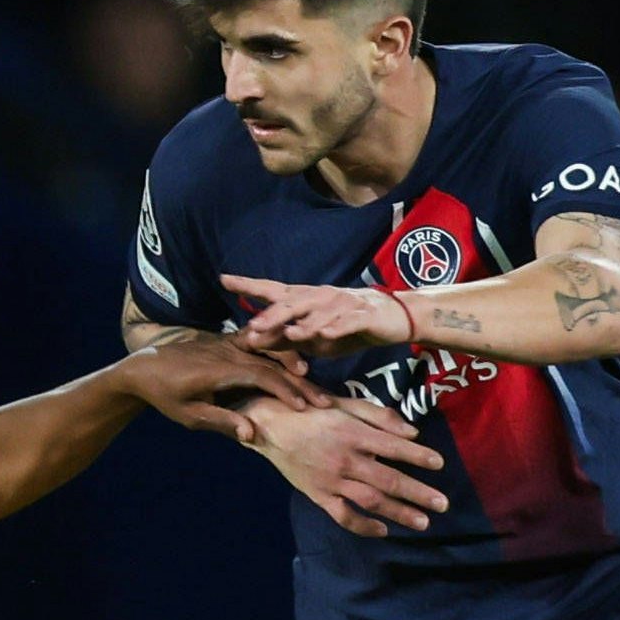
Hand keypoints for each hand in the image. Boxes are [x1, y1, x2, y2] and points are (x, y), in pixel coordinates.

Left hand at [120, 330, 328, 440]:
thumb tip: (252, 434)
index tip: (304, 408)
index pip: (262, 377)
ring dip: (292, 363)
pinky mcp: (227, 341)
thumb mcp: (189, 415)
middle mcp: (228, 351)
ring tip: (312, 378)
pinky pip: (258, 342)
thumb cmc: (166, 395)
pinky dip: (277, 350)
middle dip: (299, 382)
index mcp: (219, 370)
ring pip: (268, 350)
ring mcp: (228, 343)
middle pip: (272, 364)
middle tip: (323, 400)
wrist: (145, 366)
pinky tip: (293, 360)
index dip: (285, 391)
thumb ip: (222, 421)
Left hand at [221, 274, 419, 357]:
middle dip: (272, 314)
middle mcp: (322, 297)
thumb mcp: (316, 337)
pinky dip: (336, 327)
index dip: (250, 285)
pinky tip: (325, 334)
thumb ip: (289, 338)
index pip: (274, 290)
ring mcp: (343, 304)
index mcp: (308, 299)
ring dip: (302, 324)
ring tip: (287, 334)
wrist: (396, 319)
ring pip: (318, 313)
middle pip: (292, 303)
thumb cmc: (351, 327)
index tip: (224, 279)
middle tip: (252, 326)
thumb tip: (257, 340)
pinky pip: (347, 322)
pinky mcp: (363, 316)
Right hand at [246, 398, 450, 535]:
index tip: (439, 464)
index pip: (394, 447)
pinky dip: (363, 526)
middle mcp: (346, 459)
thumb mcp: (346, 403)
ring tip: (423, 522)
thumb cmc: (312, 411)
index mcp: (354, 433)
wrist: (271, 427)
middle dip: (418, 493)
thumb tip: (413, 431)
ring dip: (399, 513)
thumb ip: (380, 416)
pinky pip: (343, 516)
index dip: (418, 456)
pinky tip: (383, 530)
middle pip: (388, 480)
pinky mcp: (319, 496)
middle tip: (443, 505)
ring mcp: (332, 481)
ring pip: (371, 501)